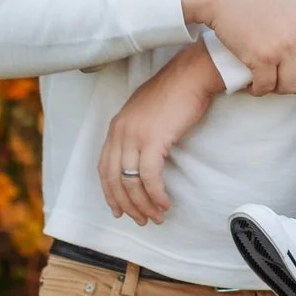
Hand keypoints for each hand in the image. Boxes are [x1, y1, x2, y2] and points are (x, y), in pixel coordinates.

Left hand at [98, 44, 219, 224]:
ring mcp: (134, 135)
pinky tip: (164, 203)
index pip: (104, 167)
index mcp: (116, 126)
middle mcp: (120, 132)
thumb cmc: (174, 93)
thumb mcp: (146, 114)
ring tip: (156, 217)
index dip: (110, 193)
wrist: (191, 75)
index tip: (119, 210)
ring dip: (143, 204)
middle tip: (140, 220)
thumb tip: (142, 159)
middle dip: (126, 204)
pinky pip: (149, 176)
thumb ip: (138, 134)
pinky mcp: (153, 139)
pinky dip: (155, 194)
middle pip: (114, 179)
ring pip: (130, 181)